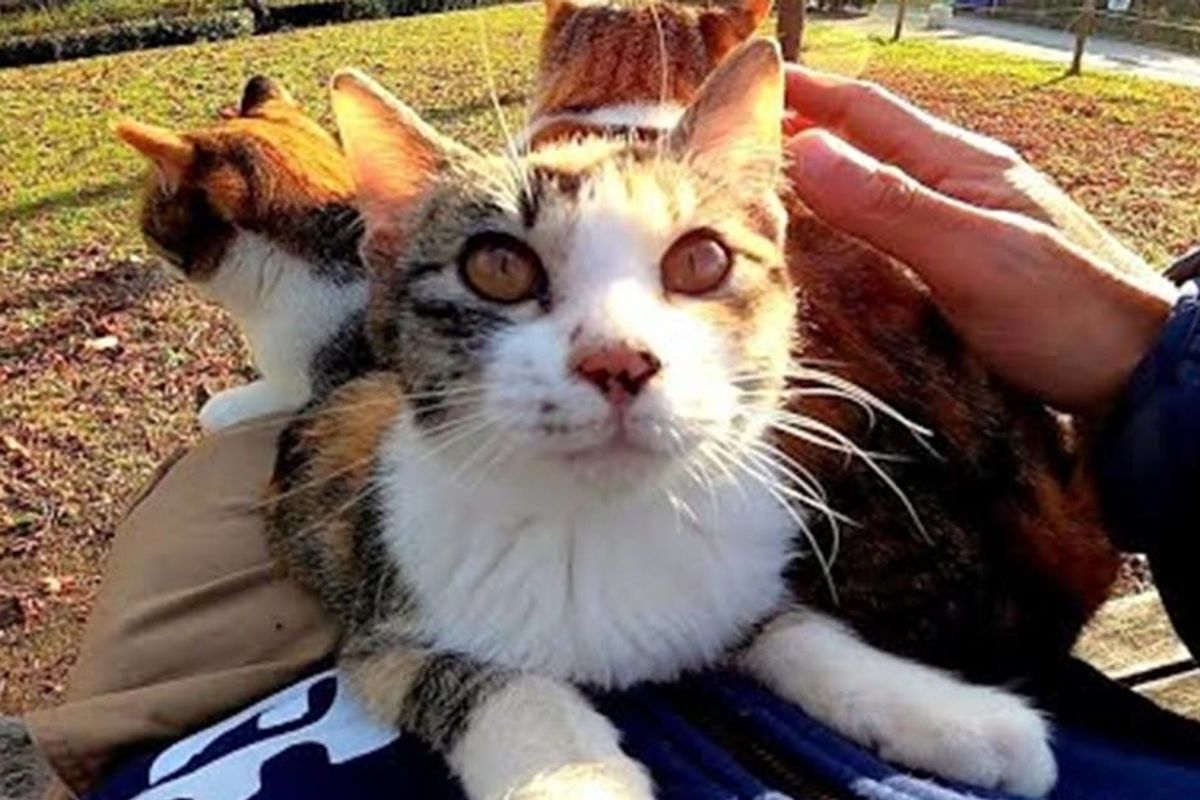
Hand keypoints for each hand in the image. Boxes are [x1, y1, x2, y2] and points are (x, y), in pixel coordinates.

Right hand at [782, 66, 1176, 412]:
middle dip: (802, 136)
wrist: (1139, 376)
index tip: (747, 87)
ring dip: (820, 184)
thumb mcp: (975, 255)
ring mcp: (961, 228)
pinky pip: (886, 236)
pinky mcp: (962, 272)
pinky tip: (824, 254)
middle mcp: (957, 187)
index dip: (806, 93)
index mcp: (961, 165)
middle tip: (734, 148)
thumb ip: (891, 205)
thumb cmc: (1071, 314)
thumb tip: (807, 150)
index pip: (866, 111)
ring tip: (762, 197)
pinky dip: (845, 231)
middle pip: (865, 147)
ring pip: (873, 191)